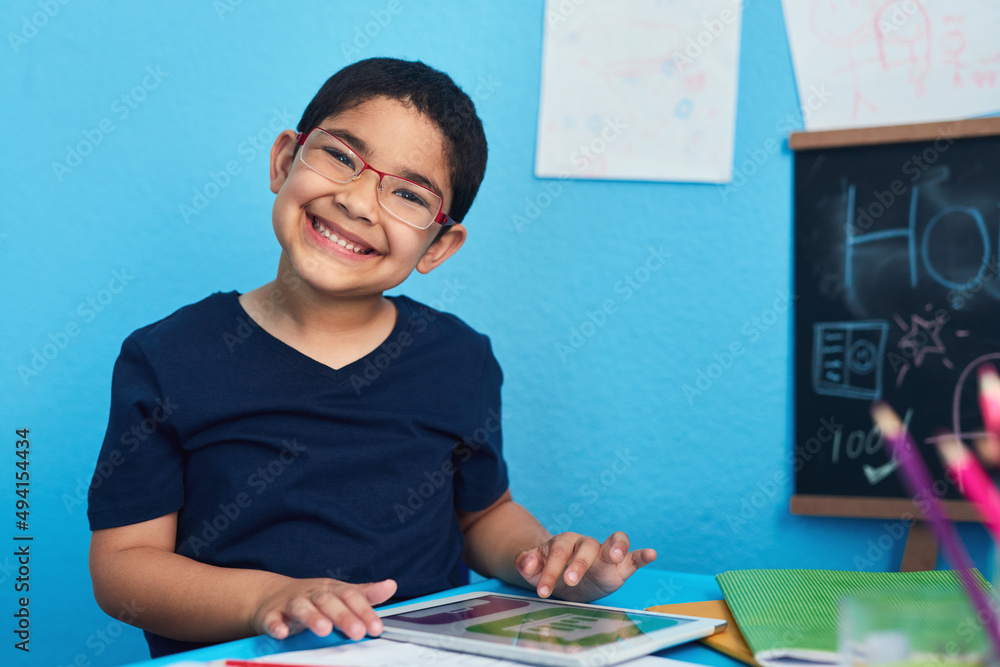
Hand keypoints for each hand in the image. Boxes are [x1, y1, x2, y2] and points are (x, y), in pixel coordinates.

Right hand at [251, 577, 396, 640]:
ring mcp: (292, 603)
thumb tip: (390, 585)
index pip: (351, 597)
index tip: (376, 628)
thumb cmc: (313, 597)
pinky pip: (273, 619)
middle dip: (343, 616)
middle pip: (329, 601)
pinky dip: (276, 625)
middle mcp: (313, 594)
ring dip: (312, 617)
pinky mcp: (272, 614)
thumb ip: (365, 593)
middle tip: (356, 632)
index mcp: (332, 590)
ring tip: (323, 629)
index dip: (365, 611)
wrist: (272, 596)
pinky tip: (282, 632)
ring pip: (302, 607)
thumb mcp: (340, 593)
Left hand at [514, 531, 655, 601]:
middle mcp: (587, 544)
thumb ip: (528, 562)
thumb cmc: (548, 568)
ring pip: (614, 542)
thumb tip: (525, 562)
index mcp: (564, 542)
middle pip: (586, 547)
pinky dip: (642, 555)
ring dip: (617, 546)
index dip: (549, 570)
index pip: (558, 552)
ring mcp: (605, 554)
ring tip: (617, 555)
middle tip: (569, 581)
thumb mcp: (534, 567)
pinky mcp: (619, 568)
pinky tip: (651, 554)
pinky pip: (633, 558)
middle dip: (578, 564)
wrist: (559, 573)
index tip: (542, 590)